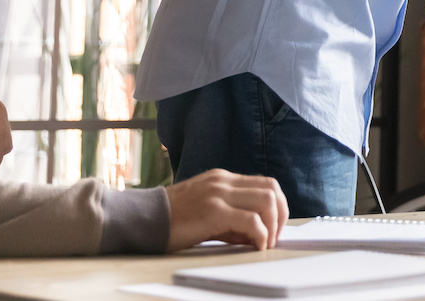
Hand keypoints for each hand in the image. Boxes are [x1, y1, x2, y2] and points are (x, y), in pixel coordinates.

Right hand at [165, 169, 287, 250]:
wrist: (143, 219)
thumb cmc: (171, 219)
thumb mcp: (206, 211)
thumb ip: (231, 218)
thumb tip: (256, 234)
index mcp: (223, 178)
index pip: (265, 183)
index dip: (278, 205)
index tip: (274, 227)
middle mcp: (224, 181)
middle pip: (272, 188)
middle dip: (281, 214)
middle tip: (274, 236)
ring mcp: (219, 194)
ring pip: (267, 200)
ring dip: (273, 224)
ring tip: (265, 242)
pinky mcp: (213, 211)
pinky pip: (250, 220)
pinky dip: (260, 234)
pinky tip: (256, 246)